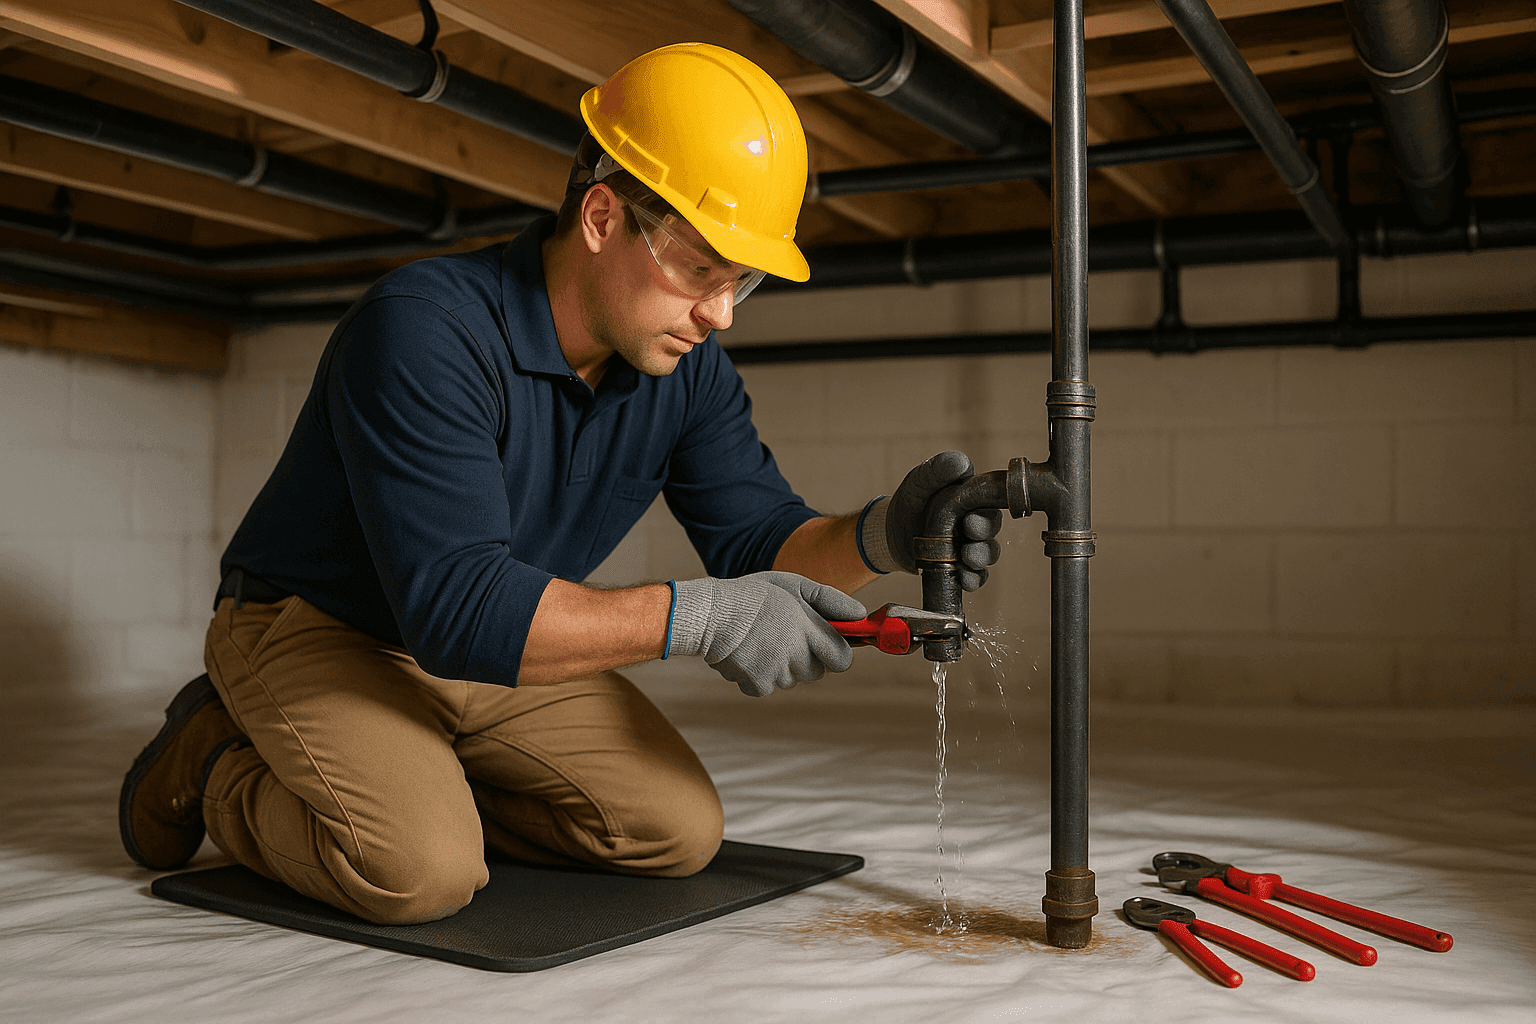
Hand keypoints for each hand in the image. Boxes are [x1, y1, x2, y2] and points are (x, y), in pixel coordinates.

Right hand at [668, 572, 866, 696]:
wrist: (709, 614)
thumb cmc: (754, 595)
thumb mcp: (794, 585)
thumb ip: (830, 600)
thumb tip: (861, 615)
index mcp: (806, 627)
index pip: (843, 658)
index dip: (838, 652)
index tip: (828, 643)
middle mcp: (794, 653)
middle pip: (818, 671)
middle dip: (809, 657)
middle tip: (787, 635)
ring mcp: (775, 673)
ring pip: (793, 679)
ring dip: (784, 665)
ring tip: (763, 640)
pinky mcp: (757, 685)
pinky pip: (770, 685)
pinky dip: (762, 674)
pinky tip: (750, 654)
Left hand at [860, 451, 1001, 590]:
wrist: (890, 532)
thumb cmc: (911, 501)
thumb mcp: (920, 481)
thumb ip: (938, 470)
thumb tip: (963, 463)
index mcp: (971, 499)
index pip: (990, 502)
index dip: (985, 511)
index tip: (971, 517)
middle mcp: (975, 522)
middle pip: (991, 529)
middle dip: (984, 534)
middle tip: (970, 534)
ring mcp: (969, 545)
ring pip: (987, 554)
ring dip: (981, 558)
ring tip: (967, 559)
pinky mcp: (962, 566)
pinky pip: (976, 576)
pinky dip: (973, 579)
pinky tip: (965, 578)